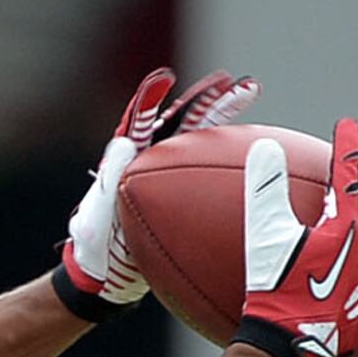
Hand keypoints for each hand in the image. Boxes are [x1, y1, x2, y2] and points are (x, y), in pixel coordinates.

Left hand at [54, 67, 257, 317]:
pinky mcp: (186, 191)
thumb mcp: (96, 218)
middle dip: (206, 99)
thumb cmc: (96, 251)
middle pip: (182, 120)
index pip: (140, 121)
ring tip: (248, 92)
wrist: (107, 277)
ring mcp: (170, 172)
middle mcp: (151, 157)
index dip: (150, 98)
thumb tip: (125, 140)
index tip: (164, 79)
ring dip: (223, 115)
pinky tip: (261, 150)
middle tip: (234, 82)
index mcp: (126, 158)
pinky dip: (233, 155)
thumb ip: (110, 180)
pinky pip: (211, 168)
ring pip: (201, 137)